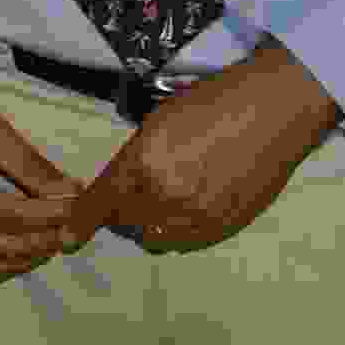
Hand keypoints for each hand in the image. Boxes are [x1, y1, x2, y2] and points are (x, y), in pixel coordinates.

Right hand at [0, 95, 96, 281]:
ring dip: (32, 256)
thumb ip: (33, 168)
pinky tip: (31, 247)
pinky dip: (11, 262)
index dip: (50, 214)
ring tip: (56, 235)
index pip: (14, 215)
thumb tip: (70, 193)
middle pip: (8, 246)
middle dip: (47, 238)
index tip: (77, 204)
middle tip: (74, 224)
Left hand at [72, 48, 339, 255]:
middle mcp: (166, 196)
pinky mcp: (222, 229)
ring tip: (167, 197)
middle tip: (135, 192)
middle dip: (121, 211)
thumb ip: (134, 158)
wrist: (276, 110)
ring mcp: (196, 217)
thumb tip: (116, 186)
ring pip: (154, 239)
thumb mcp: (160, 120)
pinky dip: (179, 230)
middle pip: (124, 223)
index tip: (68, 239)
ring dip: (150, 223)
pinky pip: (186, 243)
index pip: (101, 203)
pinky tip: (191, 203)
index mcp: (144, 163)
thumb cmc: (216, 102)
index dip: (81, 222)